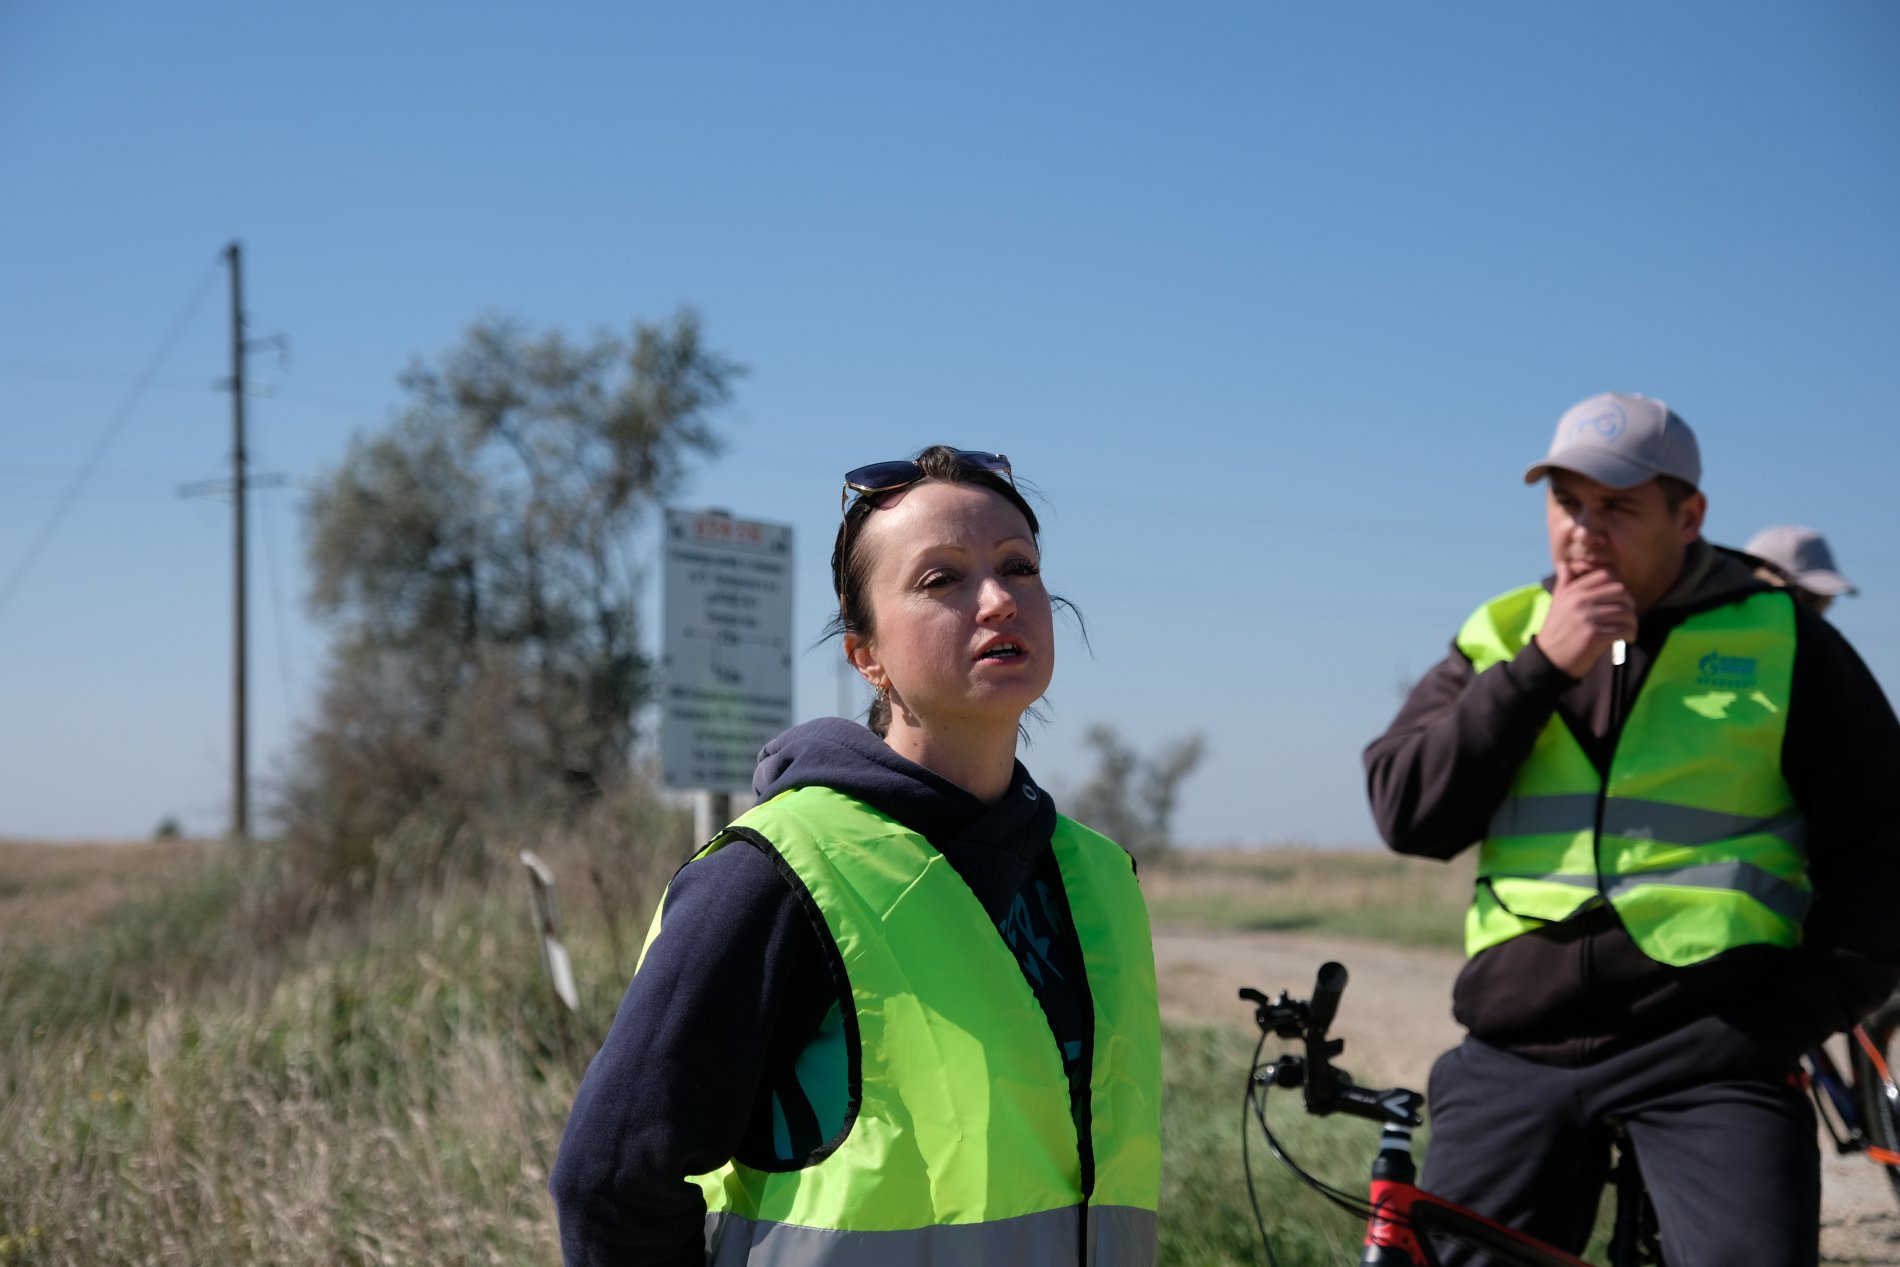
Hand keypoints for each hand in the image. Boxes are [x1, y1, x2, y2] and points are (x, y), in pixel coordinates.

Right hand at [1536, 561, 1636, 677]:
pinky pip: (1624, 629)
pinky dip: (1630, 635)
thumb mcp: (1557, 603)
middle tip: (1628, 616)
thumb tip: (1564, 564)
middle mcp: (1580, 601)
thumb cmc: (1556, 631)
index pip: (1606, 576)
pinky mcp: (1595, 636)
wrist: (1548, 660)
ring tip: (1628, 630)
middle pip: (1620, 592)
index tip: (1620, 600)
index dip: (1618, 586)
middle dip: (1630, 604)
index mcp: (1573, 591)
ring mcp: (1588, 618)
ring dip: (1632, 623)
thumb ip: (1564, 583)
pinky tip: (1627, 639)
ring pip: (1625, 612)